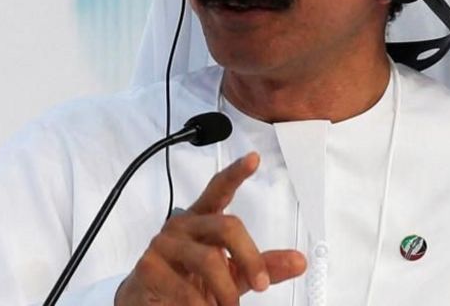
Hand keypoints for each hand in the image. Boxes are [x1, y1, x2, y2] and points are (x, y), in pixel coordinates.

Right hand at [115, 152, 305, 304]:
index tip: (254, 159)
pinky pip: (186, 288)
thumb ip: (264, 266)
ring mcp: (164, 244)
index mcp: (202, 219)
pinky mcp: (149, 267)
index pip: (219, 190)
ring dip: (226, 290)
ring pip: (209, 259)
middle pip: (227, 226)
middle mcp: (183, 225)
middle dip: (250, 258)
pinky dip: (201, 305)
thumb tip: (299, 262)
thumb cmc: (192, 282)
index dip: (236, 173)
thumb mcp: (234, 274)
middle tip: (262, 285)